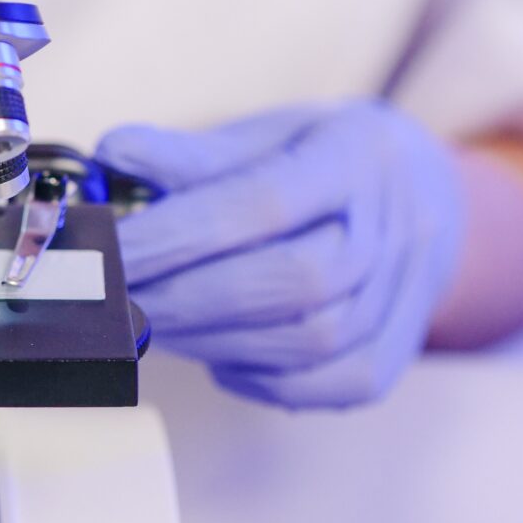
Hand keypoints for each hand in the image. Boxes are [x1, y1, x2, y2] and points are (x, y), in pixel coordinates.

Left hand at [95, 101, 465, 407]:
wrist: (418, 193)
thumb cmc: (314, 161)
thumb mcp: (261, 136)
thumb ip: (189, 153)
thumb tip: (110, 151)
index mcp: (355, 156)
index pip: (261, 204)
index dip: (175, 235)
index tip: (105, 253)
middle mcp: (395, 227)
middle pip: (291, 280)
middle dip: (184, 297)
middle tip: (114, 300)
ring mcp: (404, 296)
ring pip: (309, 341)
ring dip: (212, 341)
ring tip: (152, 323)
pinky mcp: (394, 354)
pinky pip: (327, 385)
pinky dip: (261, 379)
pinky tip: (216, 357)